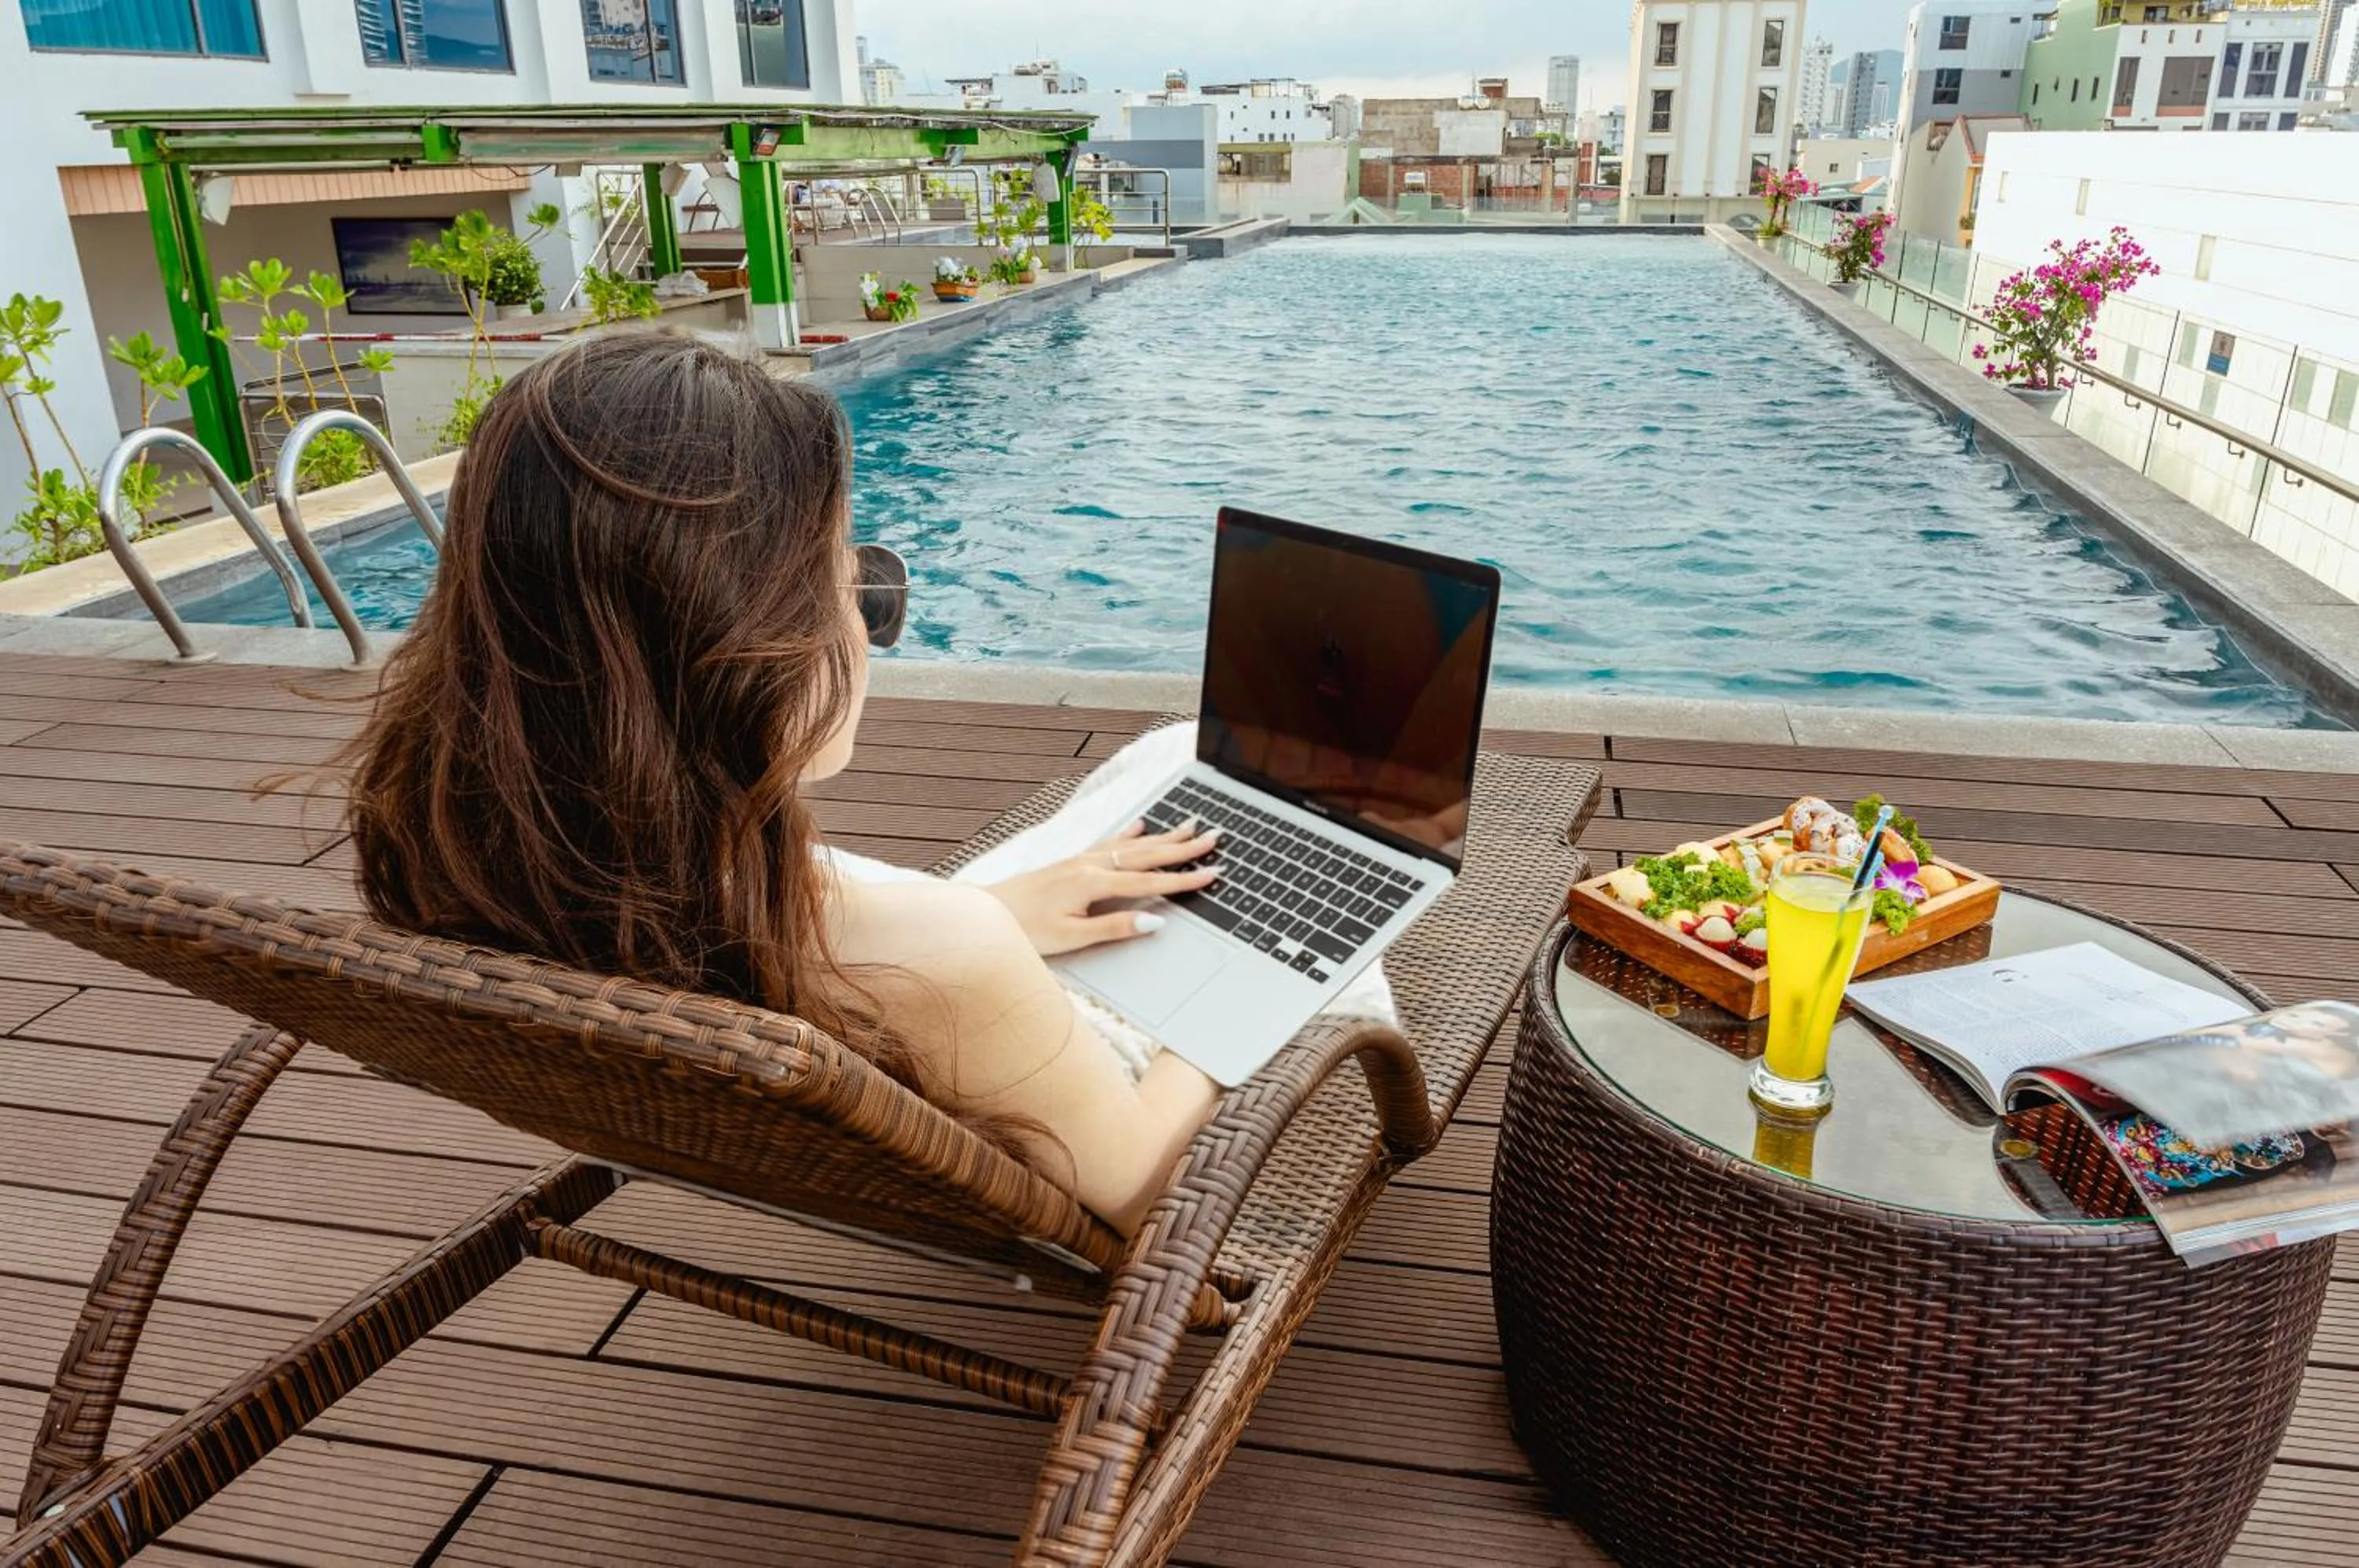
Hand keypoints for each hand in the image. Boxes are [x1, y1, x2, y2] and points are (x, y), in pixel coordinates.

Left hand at [984, 819, 1221, 956]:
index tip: (1213, 872)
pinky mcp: (1069, 862)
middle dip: (1183, 847)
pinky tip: (1140, 826)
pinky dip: (1129, 834)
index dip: (1184, 879)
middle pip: (1146, 855)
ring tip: (1189, 825)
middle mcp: (1089, 865)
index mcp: (1093, 884)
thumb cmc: (1024, 930)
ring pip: (1131, 845)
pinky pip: (1108, 843)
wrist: (985, 914)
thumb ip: (1114, 928)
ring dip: (1163, 836)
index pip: (1150, 882)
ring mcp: (1079, 860)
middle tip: (1215, 836)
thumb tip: (1154, 922)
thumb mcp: (1071, 938)